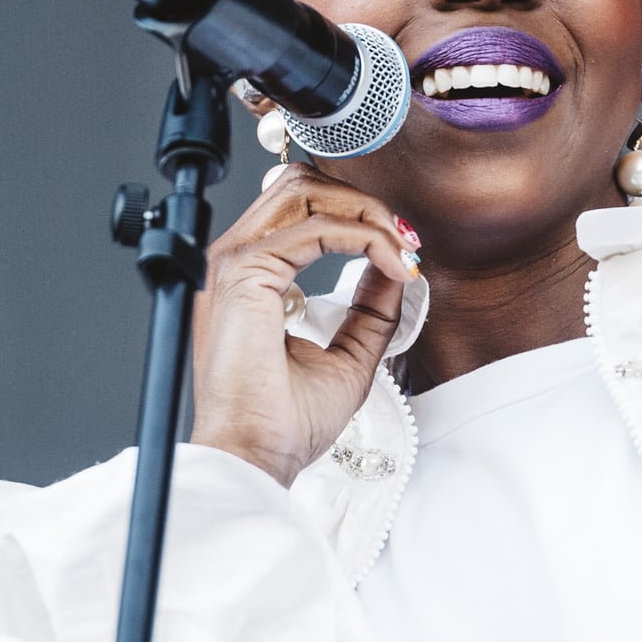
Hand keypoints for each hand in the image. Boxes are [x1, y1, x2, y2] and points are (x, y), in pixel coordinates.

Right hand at [190, 163, 416, 486]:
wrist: (255, 457)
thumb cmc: (284, 421)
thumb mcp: (347, 354)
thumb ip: (368, 307)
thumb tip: (395, 266)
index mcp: (251, 275)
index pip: (301, 208)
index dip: (359, 216)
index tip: (404, 254)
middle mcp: (236, 259)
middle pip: (302, 185)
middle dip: (365, 204)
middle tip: (407, 243)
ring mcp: (234, 261)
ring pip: (306, 191)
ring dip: (367, 214)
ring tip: (402, 251)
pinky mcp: (245, 272)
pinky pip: (317, 229)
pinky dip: (366, 239)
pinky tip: (392, 267)